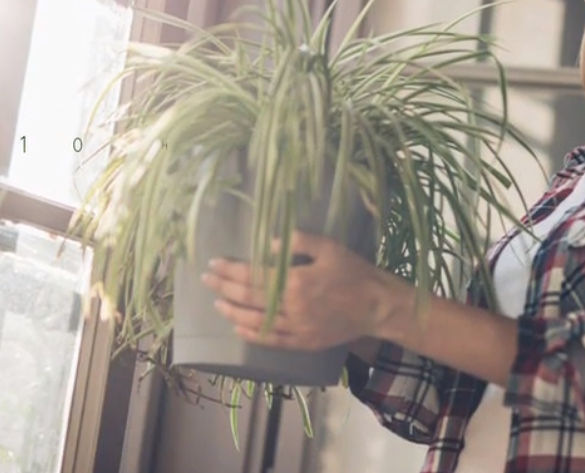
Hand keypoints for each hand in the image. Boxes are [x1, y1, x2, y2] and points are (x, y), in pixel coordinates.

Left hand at [200, 231, 394, 350]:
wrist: (378, 305)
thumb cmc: (354, 272)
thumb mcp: (329, 247)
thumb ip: (298, 241)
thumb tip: (266, 245)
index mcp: (297, 281)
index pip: (253, 275)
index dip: (230, 269)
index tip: (214, 263)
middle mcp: (292, 307)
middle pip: (249, 297)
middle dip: (224, 287)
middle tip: (206, 279)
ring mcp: (297, 328)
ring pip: (255, 322)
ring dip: (232, 312)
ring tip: (217, 303)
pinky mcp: (304, 342)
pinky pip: (272, 341)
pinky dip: (252, 335)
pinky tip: (239, 328)